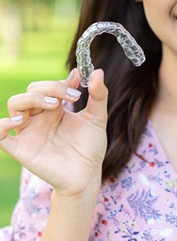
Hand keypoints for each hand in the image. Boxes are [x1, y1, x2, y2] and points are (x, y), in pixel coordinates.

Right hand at [0, 69, 107, 196]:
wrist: (87, 174)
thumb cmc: (90, 147)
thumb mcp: (97, 119)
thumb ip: (98, 95)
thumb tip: (98, 71)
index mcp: (56, 109)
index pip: (50, 86)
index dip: (62, 82)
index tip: (78, 81)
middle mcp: (40, 117)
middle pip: (32, 91)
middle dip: (51, 88)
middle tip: (72, 97)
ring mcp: (30, 132)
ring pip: (15, 104)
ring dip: (31, 99)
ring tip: (52, 105)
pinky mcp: (22, 149)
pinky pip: (0, 135)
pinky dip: (1, 126)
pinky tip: (18, 121)